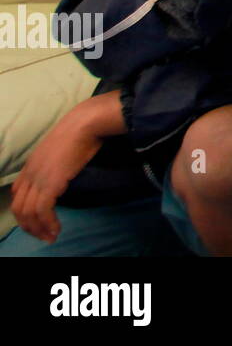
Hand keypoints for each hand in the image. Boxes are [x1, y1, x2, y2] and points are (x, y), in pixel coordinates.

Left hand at [11, 93, 122, 243]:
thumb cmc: (80, 130)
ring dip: (39, 229)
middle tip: (43, 235)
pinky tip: (57, 229)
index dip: (25, 209)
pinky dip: (48, 223)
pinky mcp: (50, 184)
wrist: (85, 123)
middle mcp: (30, 174)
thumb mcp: (61, 147)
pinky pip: (43, 211)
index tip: (38, 218)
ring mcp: (38, 179)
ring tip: (50, 236)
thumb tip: (64, 170)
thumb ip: (56, 160)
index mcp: (31, 164)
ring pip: (28, 213)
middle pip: (19, 207)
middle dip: (29, 226)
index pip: (18, 193)